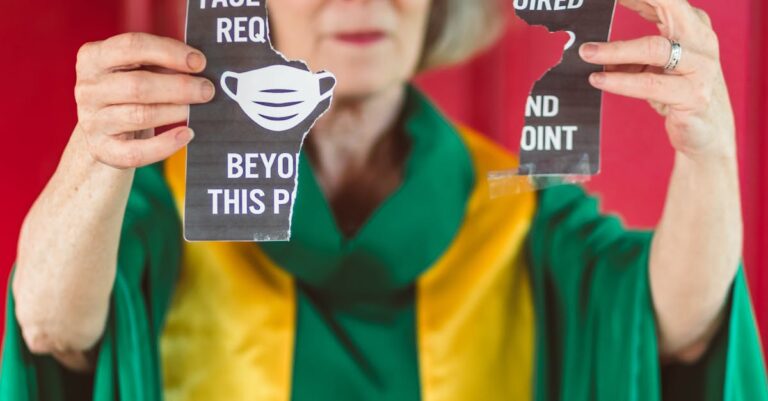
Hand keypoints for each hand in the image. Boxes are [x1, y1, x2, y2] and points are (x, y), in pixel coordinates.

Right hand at [74, 32, 214, 168]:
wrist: (104, 134)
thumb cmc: (129, 94)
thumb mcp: (137, 70)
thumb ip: (161, 63)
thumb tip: (198, 65)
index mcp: (93, 57)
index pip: (132, 46)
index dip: (169, 52)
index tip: (199, 62)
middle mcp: (87, 88)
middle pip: (138, 85)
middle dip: (179, 87)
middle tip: (207, 90)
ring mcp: (92, 121)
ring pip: (140, 115)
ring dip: (175, 111)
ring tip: (196, 110)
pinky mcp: (103, 150)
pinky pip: (137, 151)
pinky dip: (166, 144)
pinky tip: (187, 135)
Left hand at [578, 0, 734, 160]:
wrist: (709, 133)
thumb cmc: (679, 93)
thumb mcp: (655, 66)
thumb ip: (631, 53)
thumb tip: (591, 49)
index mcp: (691, 25)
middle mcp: (700, 39)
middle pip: (670, 5)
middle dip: (636, 0)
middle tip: (601, 2)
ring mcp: (701, 66)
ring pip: (654, 48)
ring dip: (614, 50)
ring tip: (586, 53)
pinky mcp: (694, 94)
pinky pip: (650, 84)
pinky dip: (620, 81)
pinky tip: (598, 80)